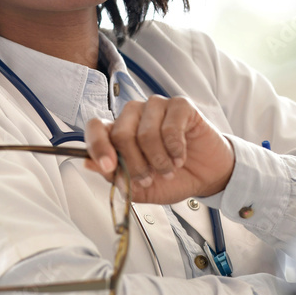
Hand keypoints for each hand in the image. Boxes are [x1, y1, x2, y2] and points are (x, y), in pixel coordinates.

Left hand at [83, 96, 234, 203]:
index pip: (96, 127)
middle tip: (148, 178)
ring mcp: (157, 107)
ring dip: (158, 160)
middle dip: (135, 164)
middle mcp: (135, 115)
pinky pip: (170, 127)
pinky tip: (180, 157)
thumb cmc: (174, 177)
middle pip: (121, 134)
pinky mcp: (180, 105)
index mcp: (120, 131)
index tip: (108, 167)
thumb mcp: (141, 189)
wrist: (206, 176)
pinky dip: (175, 150)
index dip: (98, 146)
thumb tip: (89, 163)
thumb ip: (116, 176)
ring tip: (168, 169)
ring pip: (145, 133)